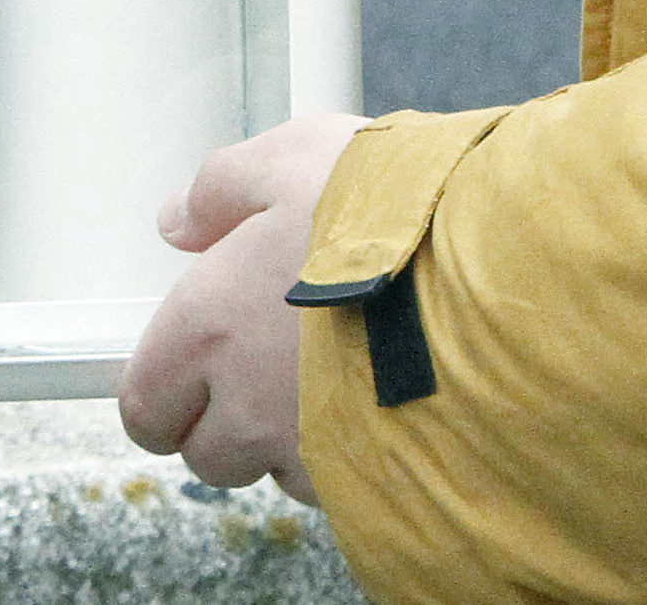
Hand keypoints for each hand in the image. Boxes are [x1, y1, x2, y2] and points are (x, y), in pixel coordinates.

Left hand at [119, 113, 369, 502]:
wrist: (502, 277)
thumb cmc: (395, 217)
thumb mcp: (295, 159)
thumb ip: (222, 189)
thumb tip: (177, 222)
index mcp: (209, 330)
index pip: (144, 407)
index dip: (163, 393)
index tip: (189, 371)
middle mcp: (248, 407)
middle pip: (208, 455)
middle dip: (229, 423)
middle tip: (272, 369)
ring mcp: (313, 454)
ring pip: (280, 473)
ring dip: (295, 443)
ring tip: (345, 379)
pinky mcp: (376, 481)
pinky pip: (342, 488)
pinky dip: (353, 459)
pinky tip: (388, 403)